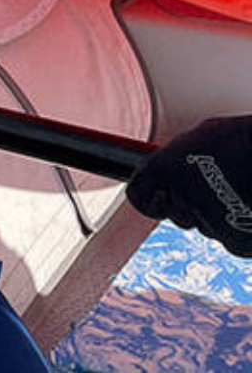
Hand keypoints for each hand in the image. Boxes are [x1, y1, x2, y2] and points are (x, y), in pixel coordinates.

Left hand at [127, 115, 251, 256]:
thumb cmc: (241, 139)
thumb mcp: (200, 136)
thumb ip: (177, 155)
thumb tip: (169, 166)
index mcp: (163, 170)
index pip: (137, 195)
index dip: (150, 196)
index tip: (161, 195)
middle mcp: (180, 199)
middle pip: (175, 214)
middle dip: (190, 205)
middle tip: (214, 187)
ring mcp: (208, 224)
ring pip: (205, 226)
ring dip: (217, 215)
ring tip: (238, 192)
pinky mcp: (236, 242)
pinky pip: (232, 239)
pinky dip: (240, 228)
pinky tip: (249, 208)